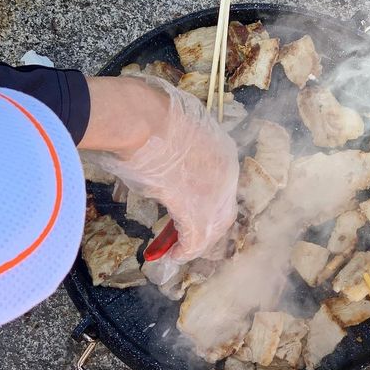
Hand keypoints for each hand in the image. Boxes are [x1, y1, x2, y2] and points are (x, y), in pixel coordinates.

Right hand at [80, 75, 238, 261]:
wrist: (143, 117)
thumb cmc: (148, 114)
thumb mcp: (170, 129)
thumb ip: (173, 147)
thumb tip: (157, 155)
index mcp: (223, 150)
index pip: (220, 185)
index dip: (202, 200)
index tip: (184, 208)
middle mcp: (227, 174)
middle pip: (221, 212)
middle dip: (202, 227)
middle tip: (181, 237)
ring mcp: (215, 194)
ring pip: (210, 227)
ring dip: (191, 241)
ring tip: (171, 251)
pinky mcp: (197, 211)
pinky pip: (194, 238)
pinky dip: (183, 250)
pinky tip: (170, 255)